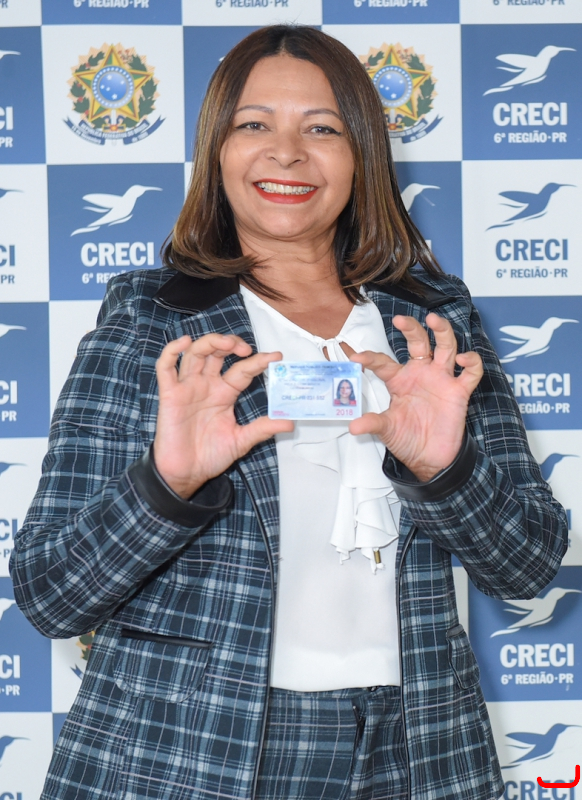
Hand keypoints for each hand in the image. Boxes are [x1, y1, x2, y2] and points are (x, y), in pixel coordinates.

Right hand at [153, 333, 292, 497]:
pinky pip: (166, 367)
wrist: (186, 473)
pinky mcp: (170, 394)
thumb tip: (290, 423)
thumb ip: (262, 429)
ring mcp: (188, 387)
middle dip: (232, 344)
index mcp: (225, 393)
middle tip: (246, 349)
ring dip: (210, 342)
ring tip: (226, 343)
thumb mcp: (241, 440)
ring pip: (196, 353)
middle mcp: (207, 385)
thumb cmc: (210, 456)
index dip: (258, 361)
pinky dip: (172, 350)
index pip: (243, 370)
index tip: (276, 357)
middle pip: (217, 352)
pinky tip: (185, 342)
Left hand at [348, 313, 482, 481]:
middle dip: (411, 328)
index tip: (355, 359)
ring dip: (442, 331)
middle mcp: (420, 373)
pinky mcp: (459, 391)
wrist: (430, 458)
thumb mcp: (387, 430)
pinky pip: (470, 372)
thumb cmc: (407, 439)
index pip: (383, 362)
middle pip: (418, 342)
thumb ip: (373, 423)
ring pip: (446, 346)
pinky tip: (463, 359)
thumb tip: (353, 426)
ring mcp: (441, 379)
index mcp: (399, 380)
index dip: (370, 358)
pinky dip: (471, 362)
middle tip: (400, 320)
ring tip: (434, 320)